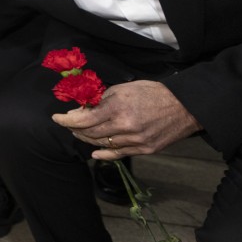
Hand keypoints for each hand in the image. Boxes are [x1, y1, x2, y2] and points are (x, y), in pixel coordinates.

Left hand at [52, 80, 201, 158]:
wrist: (185, 106)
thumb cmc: (153, 93)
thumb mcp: (124, 88)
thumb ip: (102, 99)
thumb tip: (82, 108)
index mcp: (118, 108)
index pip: (83, 119)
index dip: (66, 120)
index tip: (56, 118)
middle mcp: (125, 126)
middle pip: (89, 133)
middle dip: (75, 129)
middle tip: (69, 124)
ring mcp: (135, 141)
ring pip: (102, 144)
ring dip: (87, 139)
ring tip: (79, 133)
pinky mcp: (145, 150)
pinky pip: (118, 154)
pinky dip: (104, 154)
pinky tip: (95, 152)